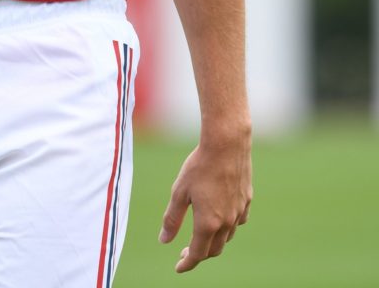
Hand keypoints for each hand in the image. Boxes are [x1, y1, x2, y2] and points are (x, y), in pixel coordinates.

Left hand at [159, 135, 251, 272]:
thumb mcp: (179, 192)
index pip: (197, 254)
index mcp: (208, 223)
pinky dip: (228, 226)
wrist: (226, 144)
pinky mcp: (246, 199)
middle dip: (199, 254)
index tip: (178, 267)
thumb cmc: (199, 166)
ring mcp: (239, 212)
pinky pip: (238, 221)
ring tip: (201, 235)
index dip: (187, 263)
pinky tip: (222, 218)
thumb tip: (164, 241)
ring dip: (214, 241)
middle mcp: (227, 222)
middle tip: (185, 251)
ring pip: (227, 237)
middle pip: (214, 250)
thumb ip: (172, 219)